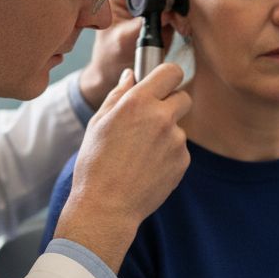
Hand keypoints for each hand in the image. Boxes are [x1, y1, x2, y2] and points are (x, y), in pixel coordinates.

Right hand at [55, 63, 191, 271]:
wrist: (106, 206)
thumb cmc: (96, 163)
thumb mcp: (98, 123)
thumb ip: (118, 95)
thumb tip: (131, 76)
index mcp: (138, 102)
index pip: (171, 71)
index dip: (166, 76)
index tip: (162, 84)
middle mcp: (161, 117)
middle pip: (183, 97)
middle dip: (171, 104)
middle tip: (150, 120)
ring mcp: (176, 140)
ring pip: (178, 127)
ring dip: (165, 134)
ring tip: (139, 154)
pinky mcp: (183, 161)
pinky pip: (179, 150)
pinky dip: (167, 155)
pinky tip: (147, 168)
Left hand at [77, 0, 175, 109]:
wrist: (115, 70)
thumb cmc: (111, 56)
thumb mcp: (122, 42)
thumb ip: (141, 26)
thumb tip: (165, 13)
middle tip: (178, 12)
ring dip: (180, 4)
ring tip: (182, 26)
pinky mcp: (163, 10)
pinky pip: (178, 3)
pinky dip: (183, 14)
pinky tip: (184, 29)